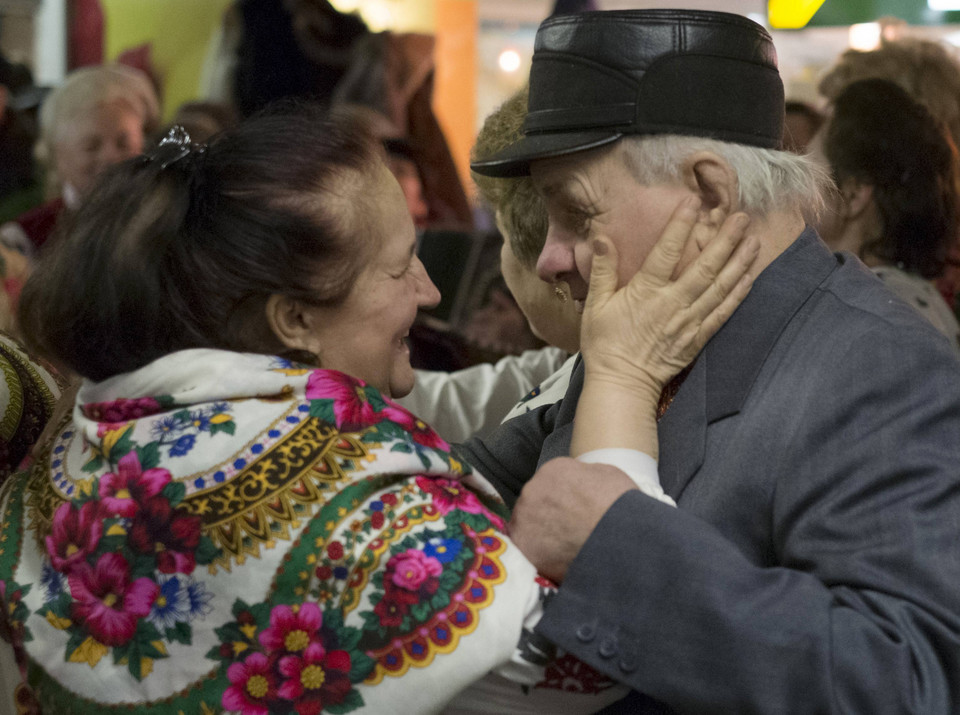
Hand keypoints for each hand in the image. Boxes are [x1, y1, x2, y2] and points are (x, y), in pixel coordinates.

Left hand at [509, 457, 636, 582]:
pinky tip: (556, 562)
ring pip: (528, 525)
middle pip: (536, 502)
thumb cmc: (620, 508)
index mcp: (553, 470)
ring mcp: (524, 517)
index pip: (551, 482)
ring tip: (564, 549)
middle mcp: (532, 490)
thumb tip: (580, 486)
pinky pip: (526, 549)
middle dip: (549, 515)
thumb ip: (585, 476)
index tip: (573, 511)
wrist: (619, 541)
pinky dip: (538, 555)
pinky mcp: (521, 545)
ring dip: (541, 535)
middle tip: (568, 531)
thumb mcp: (608, 476)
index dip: (564, 498)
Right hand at [581, 198, 757, 397]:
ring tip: (754, 240)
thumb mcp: (595, 306)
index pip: (666, 252)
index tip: (693, 203)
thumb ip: (602, 271)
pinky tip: (749, 277)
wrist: (622, 383)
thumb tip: (602, 238)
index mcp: (646, 292)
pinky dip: (737, 294)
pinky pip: (723, 313)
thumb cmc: (605, 344)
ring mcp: (689, 322)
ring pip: (719, 287)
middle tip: (741, 217)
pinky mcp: (698, 338)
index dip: (680, 226)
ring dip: (739, 263)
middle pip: (704, 267)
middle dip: (725, 240)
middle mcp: (672, 304)